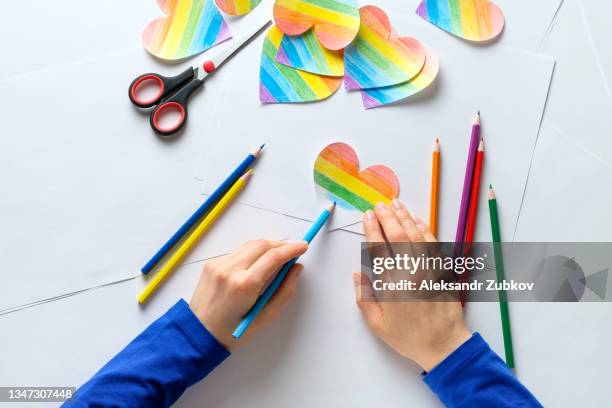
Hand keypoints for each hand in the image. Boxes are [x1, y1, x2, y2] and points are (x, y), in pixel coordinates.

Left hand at [190, 239, 307, 349]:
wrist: (199, 333)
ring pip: (249, 245)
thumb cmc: (234, 331)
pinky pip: (237, 252)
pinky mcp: (211, 264)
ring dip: (265, 248)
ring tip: (275, 260)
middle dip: (280, 245)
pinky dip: (250, 255)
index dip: (292, 249)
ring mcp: (218, 265)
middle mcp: (230, 270)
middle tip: (291, 253)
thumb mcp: (266, 317)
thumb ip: (285, 291)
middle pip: (262, 244)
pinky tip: (254, 267)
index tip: (303, 247)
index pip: (273, 257)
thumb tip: (296, 269)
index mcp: (244, 285)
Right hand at [354, 200, 470, 370]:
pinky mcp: (442, 270)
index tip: (367, 217)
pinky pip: (432, 244)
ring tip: (395, 205)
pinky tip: (416, 220)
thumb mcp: (378, 325)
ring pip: (415, 235)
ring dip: (404, 218)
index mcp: (392, 286)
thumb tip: (358, 275)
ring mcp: (428, 269)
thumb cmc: (410, 338)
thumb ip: (364, 299)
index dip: (372, 229)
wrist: (445, 346)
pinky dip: (424, 229)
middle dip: (387, 217)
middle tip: (379, 205)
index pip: (379, 249)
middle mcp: (410, 273)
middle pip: (397, 236)